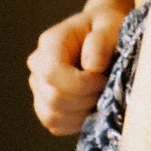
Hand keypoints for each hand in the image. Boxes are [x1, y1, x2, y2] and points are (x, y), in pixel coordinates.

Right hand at [28, 9, 118, 134]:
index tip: (104, 78)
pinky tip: (92, 106)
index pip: (52, 73)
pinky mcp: (46, 105)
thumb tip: (91, 67)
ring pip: (52, 116)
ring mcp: (39, 87)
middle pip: (53, 99)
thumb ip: (102, 41)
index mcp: (51, 42)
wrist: (105, 34)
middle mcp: (38, 65)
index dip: (81, 84)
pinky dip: (78, 122)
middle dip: (86, 100)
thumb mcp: (112, 25)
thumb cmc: (109, 27)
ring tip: (100, 96)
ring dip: (82, 114)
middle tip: (107, 88)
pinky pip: (56, 125)